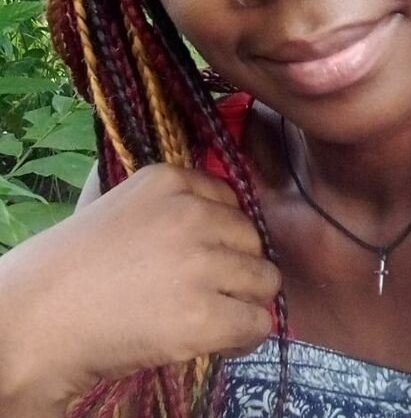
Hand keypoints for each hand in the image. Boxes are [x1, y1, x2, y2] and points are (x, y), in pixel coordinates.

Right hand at [0, 164, 279, 408]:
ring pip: (264, 280)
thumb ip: (165, 203)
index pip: (232, 202)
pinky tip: (217, 341)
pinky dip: (243, 336)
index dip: (221, 235)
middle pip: (253, 239)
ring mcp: (200, 263)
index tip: (203, 257)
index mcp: (169, 180)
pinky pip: (257, 322)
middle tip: (205, 293)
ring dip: (243, 301)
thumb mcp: (116, 205)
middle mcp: (192, 213)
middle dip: (235, 268)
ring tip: (212, 318)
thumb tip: (216, 214)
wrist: (34, 321)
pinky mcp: (203, 315)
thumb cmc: (68, 267)